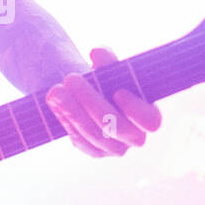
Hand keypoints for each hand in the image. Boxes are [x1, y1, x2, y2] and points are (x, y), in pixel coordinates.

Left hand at [45, 46, 161, 156]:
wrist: (90, 93)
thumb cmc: (108, 78)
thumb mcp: (109, 65)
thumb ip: (108, 60)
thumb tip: (98, 53)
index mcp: (148, 115)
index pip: (150, 122)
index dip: (135, 110)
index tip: (118, 92)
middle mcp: (134, 137)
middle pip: (115, 126)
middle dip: (91, 102)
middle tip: (71, 78)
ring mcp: (114, 148)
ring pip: (92, 134)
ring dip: (72, 110)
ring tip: (55, 90)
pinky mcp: (93, 151)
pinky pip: (79, 139)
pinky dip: (65, 119)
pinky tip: (54, 101)